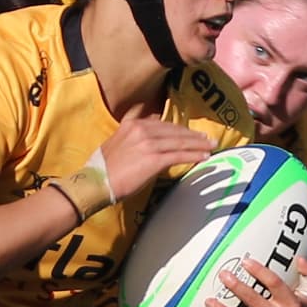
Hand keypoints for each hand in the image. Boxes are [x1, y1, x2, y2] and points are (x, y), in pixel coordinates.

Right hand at [98, 110, 218, 205]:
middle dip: (193, 136)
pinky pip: (179, 155)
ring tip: (211, 147)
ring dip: (198, 145)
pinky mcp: (154, 159)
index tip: (190, 133)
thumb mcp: (115, 143)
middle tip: (207, 139)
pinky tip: (203, 157)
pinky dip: (193, 156)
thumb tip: (146, 138)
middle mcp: (142, 130)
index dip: (179, 129)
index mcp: (133, 125)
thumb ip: (131, 137)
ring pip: (180, 142)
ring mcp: (149, 144)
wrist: (96, 182)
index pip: (163, 124)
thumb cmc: (103, 169)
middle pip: (174, 130)